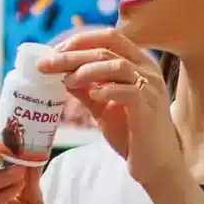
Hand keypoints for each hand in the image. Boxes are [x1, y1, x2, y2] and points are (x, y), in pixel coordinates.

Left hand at [38, 29, 185, 189]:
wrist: (157, 166)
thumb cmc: (131, 134)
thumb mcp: (103, 107)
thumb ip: (86, 88)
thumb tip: (61, 74)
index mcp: (139, 63)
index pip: (109, 36)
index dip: (79, 41)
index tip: (54, 52)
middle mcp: (148, 69)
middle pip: (108, 47)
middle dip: (73, 54)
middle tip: (46, 64)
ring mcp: (151, 88)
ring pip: (116, 65)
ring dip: (86, 70)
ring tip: (67, 81)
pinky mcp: (149, 109)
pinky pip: (128, 91)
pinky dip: (106, 89)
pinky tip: (92, 95)